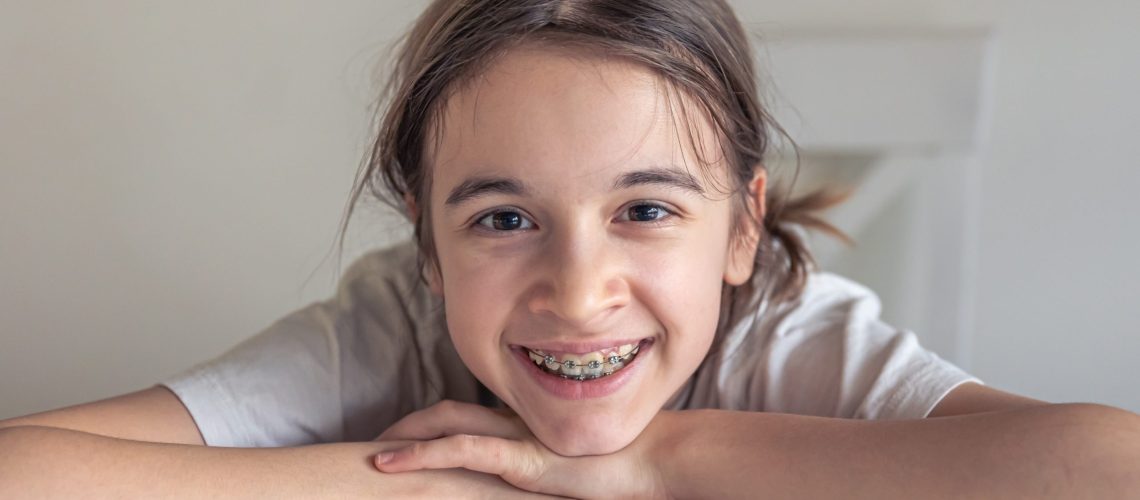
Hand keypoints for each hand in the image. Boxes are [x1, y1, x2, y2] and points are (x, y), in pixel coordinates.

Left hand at [371, 400, 670, 498]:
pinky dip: (420, 455)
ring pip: (445, 424)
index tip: (406, 440)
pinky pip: (460, 449)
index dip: (433, 424)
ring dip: (404, 438)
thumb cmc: (623, 469)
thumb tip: (541, 481)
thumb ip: (549, 470)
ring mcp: (517, 437)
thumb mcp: (573, 471)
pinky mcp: (520, 456)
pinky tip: (389, 465)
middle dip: (407, 426)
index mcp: (526, 426)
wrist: (655, 462)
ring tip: (373, 455)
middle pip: (447, 412)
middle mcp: (516, 424)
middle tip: (377, 445)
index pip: (468, 415)